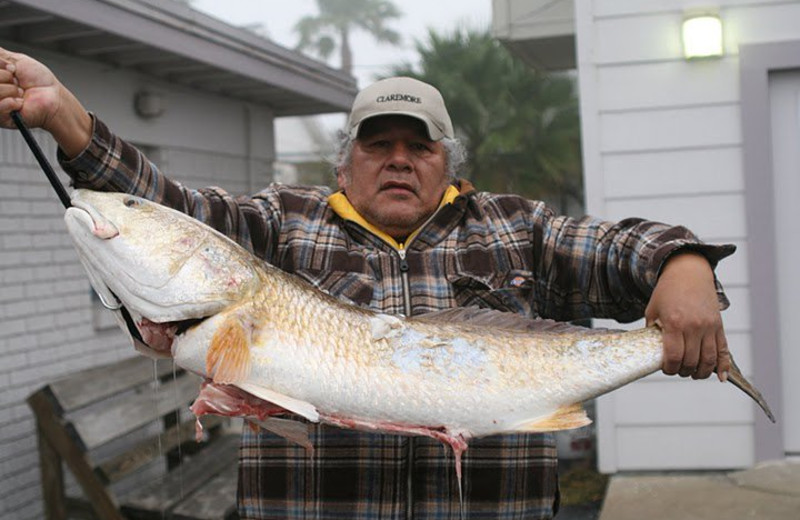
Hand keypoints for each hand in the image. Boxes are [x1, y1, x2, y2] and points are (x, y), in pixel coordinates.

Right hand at [0, 46, 90, 156]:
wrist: (54, 98)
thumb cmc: (39, 81)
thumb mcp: (17, 60)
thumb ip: (0, 55)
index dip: (2, 65)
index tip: (12, 68)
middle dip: (7, 76)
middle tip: (18, 82)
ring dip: (12, 89)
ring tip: (21, 93)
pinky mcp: (2, 118)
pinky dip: (12, 102)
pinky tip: (21, 103)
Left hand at [645, 251, 730, 380]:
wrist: (688, 272)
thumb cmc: (668, 291)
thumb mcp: (653, 310)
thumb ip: (652, 331)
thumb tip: (652, 351)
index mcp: (674, 323)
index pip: (674, 357)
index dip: (669, 368)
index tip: (666, 369)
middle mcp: (694, 326)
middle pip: (691, 361)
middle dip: (683, 371)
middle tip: (678, 370)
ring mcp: (709, 327)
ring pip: (709, 360)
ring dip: (701, 372)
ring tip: (693, 373)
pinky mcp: (719, 326)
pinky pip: (724, 351)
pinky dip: (723, 366)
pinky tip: (720, 377)